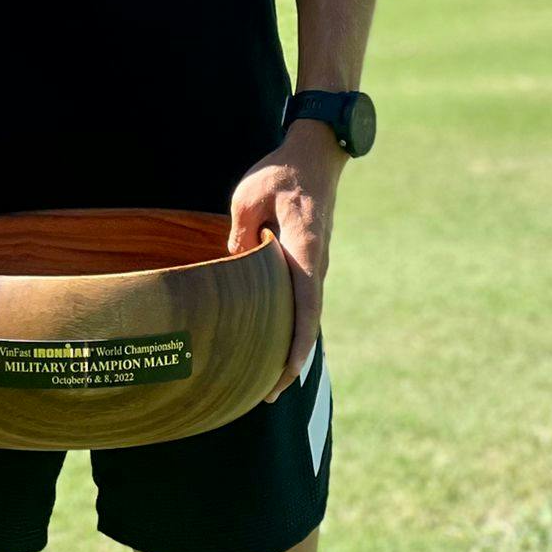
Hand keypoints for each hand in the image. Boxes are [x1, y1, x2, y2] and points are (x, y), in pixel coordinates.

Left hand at [227, 117, 344, 401]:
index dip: (296, 342)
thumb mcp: (250, 193)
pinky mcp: (309, 262)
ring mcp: (316, 265)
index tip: (287, 373)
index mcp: (305, 248)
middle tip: (268, 396)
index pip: (305, 304)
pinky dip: (292, 327)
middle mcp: (317, 263)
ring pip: (306, 315)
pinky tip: (274, 344)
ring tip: (269, 384)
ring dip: (292, 348)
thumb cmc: (281, 172)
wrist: (316, 156)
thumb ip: (240, 229)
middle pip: (308, 321)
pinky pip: (302, 302)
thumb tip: (234, 263)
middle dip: (291, 360)